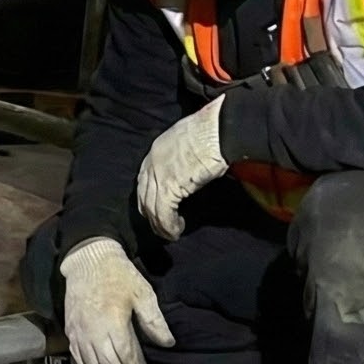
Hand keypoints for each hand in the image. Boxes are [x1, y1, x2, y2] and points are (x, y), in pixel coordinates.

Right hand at [59, 237, 174, 363]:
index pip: (126, 358)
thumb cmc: (119, 275)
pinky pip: (77, 357)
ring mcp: (78, 331)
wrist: (88, 259)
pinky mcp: (70, 329)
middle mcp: (93, 330)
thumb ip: (154, 320)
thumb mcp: (143, 293)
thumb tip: (167, 343)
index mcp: (113, 322)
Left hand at [136, 97, 228, 239]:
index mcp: (157, 149)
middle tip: (161, 226)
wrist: (219, 129)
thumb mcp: (190, 142)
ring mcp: (158, 174)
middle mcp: (152, 162)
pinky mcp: (169, 186)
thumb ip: (184, 157)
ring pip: (152, 207)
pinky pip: (163, 213)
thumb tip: (191, 170)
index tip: (156, 208)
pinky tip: (176, 231)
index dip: (149, 195)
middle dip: (150, 213)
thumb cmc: (213, 132)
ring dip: (160, 225)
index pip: (145, 178)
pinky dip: (168, 226)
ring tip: (170, 234)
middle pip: (144, 194)